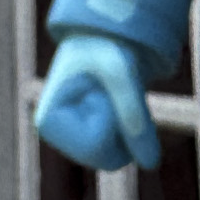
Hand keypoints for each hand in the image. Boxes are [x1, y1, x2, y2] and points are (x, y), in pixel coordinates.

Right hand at [34, 34, 160, 171]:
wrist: (107, 35)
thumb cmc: (106, 46)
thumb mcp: (122, 73)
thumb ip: (134, 115)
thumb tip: (150, 164)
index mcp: (49, 121)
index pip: (95, 146)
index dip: (112, 117)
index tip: (103, 87)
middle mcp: (56, 138)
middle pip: (107, 159)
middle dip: (122, 126)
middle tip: (114, 90)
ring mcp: (71, 141)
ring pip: (117, 158)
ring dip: (127, 125)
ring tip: (116, 94)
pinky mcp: (87, 140)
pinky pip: (122, 151)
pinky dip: (129, 129)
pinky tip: (120, 103)